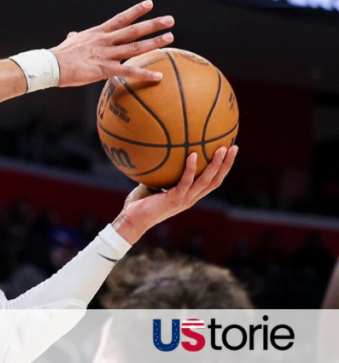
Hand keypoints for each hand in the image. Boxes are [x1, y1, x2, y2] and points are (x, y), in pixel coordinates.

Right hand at [51, 0, 174, 87]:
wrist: (51, 65)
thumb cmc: (59, 55)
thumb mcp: (70, 42)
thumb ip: (75, 38)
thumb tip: (73, 35)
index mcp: (98, 33)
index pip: (121, 18)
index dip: (136, 11)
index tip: (150, 4)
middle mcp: (105, 40)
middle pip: (133, 30)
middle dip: (153, 24)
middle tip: (170, 20)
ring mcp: (106, 54)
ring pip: (135, 47)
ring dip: (154, 42)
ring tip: (170, 38)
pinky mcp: (104, 69)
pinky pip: (128, 71)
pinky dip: (144, 74)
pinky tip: (158, 77)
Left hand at [112, 146, 237, 244]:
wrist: (132, 219)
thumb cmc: (140, 202)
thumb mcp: (154, 183)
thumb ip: (162, 171)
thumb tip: (160, 150)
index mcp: (190, 195)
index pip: (212, 182)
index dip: (222, 168)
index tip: (229, 152)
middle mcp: (191, 198)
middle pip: (216, 180)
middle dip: (226, 164)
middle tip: (234, 147)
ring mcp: (184, 200)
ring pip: (206, 181)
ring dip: (215, 165)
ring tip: (221, 149)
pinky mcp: (174, 199)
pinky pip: (185, 182)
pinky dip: (190, 168)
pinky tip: (193, 154)